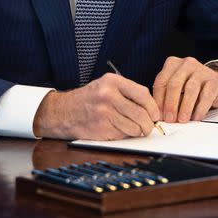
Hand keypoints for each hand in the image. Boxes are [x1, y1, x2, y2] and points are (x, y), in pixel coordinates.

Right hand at [33, 73, 159, 139]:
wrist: (62, 112)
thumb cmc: (88, 99)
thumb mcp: (106, 86)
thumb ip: (128, 93)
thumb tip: (152, 109)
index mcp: (112, 82)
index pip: (143, 94)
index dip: (153, 107)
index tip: (156, 114)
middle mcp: (108, 96)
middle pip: (141, 113)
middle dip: (149, 124)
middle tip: (149, 127)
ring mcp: (104, 113)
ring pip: (134, 127)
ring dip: (138, 132)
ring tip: (135, 129)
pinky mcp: (101, 128)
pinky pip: (122, 135)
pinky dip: (125, 135)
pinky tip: (119, 130)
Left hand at [152, 57, 217, 122]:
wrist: (217, 84)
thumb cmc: (192, 87)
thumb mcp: (176, 88)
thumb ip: (167, 98)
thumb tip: (160, 115)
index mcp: (173, 64)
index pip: (161, 82)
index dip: (158, 101)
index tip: (158, 115)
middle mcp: (186, 64)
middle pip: (174, 84)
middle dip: (170, 104)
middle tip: (169, 119)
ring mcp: (201, 70)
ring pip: (190, 89)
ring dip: (184, 108)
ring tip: (182, 120)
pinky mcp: (214, 80)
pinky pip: (205, 96)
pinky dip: (199, 109)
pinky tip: (196, 117)